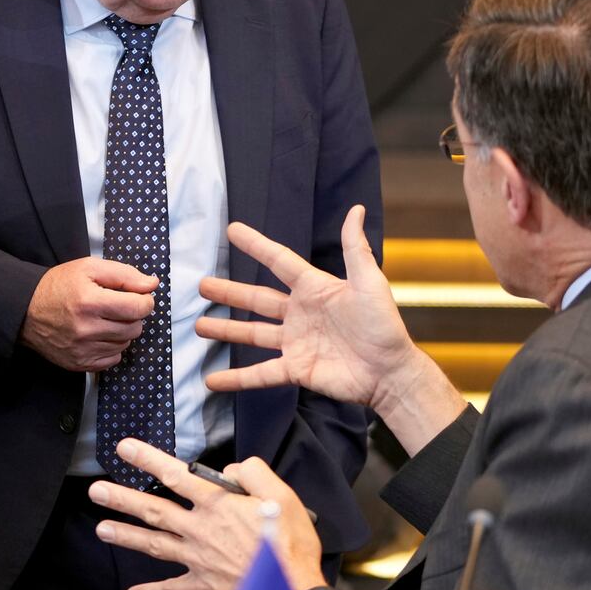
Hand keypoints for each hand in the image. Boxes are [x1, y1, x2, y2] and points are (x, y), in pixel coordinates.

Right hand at [20, 257, 156, 370]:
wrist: (26, 310)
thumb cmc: (59, 285)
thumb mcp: (89, 268)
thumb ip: (125, 274)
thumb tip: (152, 284)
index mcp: (89, 301)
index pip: (138, 308)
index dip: (145, 300)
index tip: (139, 296)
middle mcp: (86, 329)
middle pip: (135, 328)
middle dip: (133, 315)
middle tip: (117, 306)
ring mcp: (82, 350)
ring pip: (125, 344)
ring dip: (122, 331)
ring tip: (104, 319)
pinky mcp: (79, 364)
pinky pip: (113, 359)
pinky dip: (111, 347)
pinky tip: (98, 334)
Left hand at [88, 439, 325, 589]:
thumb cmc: (289, 543)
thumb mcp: (281, 494)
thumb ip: (252, 472)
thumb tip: (230, 469)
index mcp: (218, 504)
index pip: (175, 475)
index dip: (147, 459)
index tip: (124, 448)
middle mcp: (200, 529)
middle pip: (154, 510)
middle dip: (122, 499)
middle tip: (96, 491)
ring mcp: (198, 559)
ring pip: (154, 545)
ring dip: (126, 536)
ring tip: (101, 529)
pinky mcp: (204, 586)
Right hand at [198, 206, 466, 453]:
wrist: (391, 372)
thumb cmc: (384, 325)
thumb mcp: (369, 282)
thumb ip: (355, 248)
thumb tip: (356, 209)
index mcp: (314, 289)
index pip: (279, 261)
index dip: (256, 245)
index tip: (232, 230)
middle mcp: (300, 314)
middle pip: (257, 299)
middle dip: (230, 291)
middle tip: (202, 284)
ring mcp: (295, 342)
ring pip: (252, 333)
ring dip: (226, 329)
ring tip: (199, 325)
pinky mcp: (296, 369)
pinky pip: (260, 373)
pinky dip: (236, 378)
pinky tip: (212, 380)